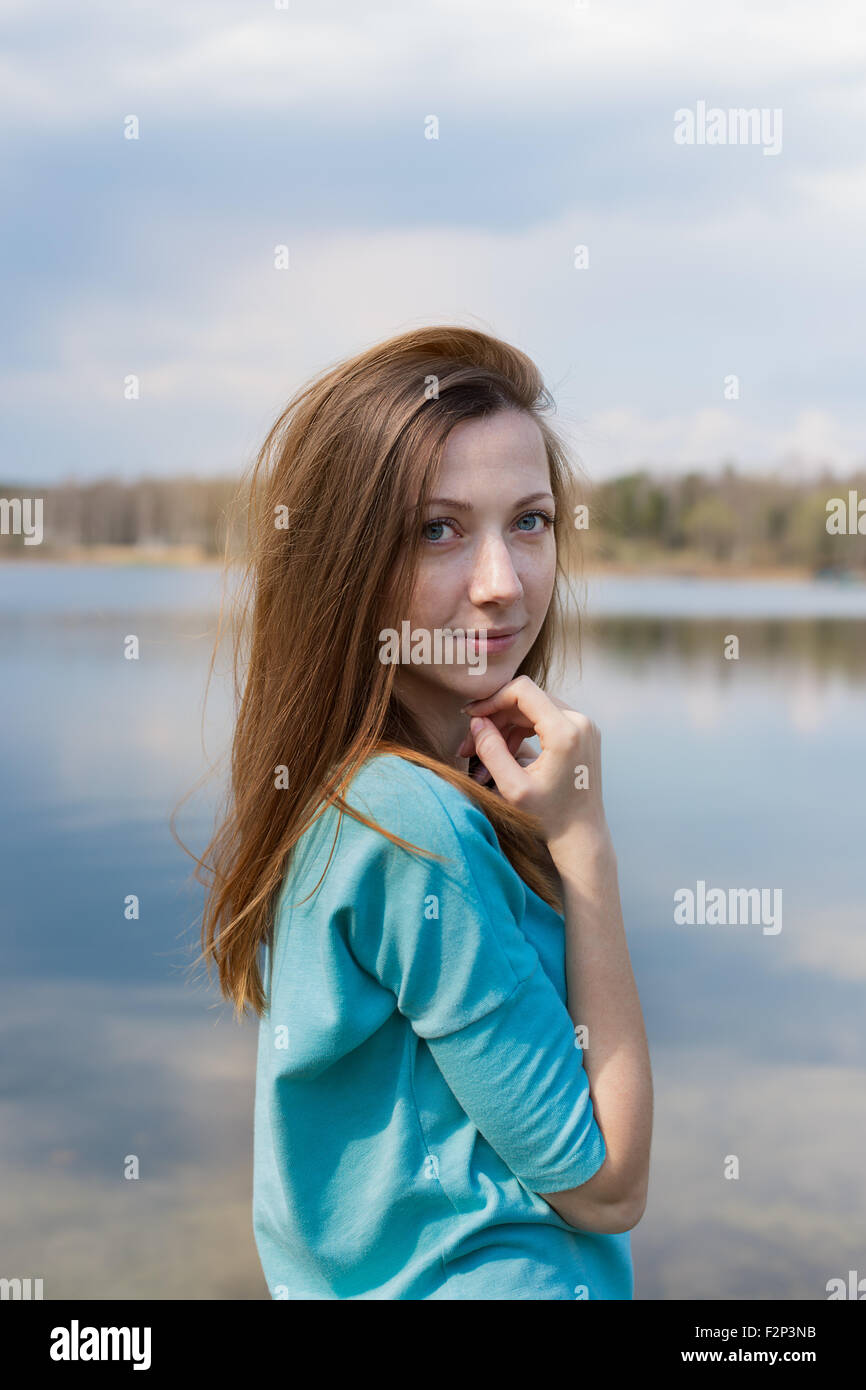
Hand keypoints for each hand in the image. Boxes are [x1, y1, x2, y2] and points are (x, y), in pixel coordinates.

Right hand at [456, 675, 610, 850]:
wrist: (581, 834)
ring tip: (483, 751)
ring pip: (534, 708)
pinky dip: (522, 730)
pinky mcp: (583, 732)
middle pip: (527, 699)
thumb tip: (476, 721)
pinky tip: (506, 751)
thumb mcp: (512, 787)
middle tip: (470, 742)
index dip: (491, 699)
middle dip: (495, 717)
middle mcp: (581, 721)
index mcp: (566, 732)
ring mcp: (585, 725)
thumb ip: (491, 750)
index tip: (470, 717)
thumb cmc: (549, 817)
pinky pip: (545, 718)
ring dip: (506, 725)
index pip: (522, 691)